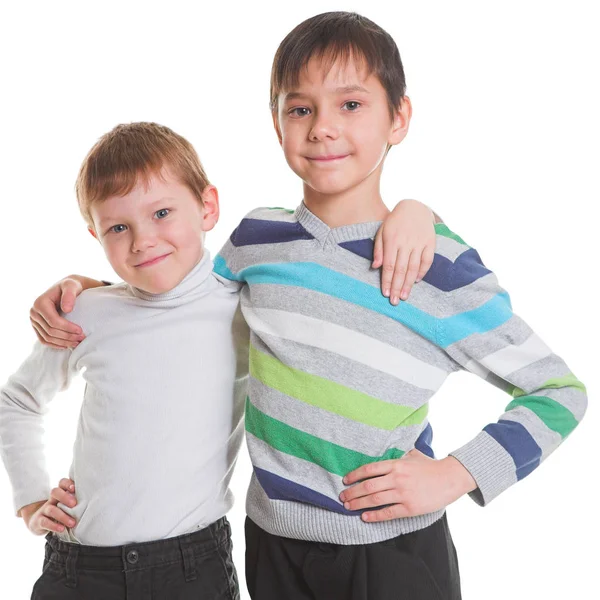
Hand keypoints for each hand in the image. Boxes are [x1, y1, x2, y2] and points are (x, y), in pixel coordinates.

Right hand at [20, 478, 77, 534]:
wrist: (39, 522)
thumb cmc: (61, 511)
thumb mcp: (68, 505)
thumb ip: (78, 501)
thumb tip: (97, 500)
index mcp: (60, 494)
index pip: (62, 483)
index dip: (67, 483)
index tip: (74, 488)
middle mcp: (51, 500)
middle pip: (54, 492)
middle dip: (65, 497)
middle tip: (74, 504)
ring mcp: (44, 510)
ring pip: (51, 509)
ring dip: (63, 516)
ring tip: (72, 523)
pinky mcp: (38, 521)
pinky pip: (45, 522)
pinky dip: (53, 526)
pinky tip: (61, 529)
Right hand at [30, 275, 101, 348]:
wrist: (66, 288)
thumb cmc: (70, 286)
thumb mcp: (72, 286)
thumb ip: (69, 295)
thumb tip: (67, 310)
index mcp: (40, 303)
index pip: (53, 321)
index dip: (67, 328)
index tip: (81, 331)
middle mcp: (34, 312)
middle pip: (50, 331)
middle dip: (67, 337)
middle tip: (82, 338)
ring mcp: (34, 321)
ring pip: (47, 337)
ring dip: (62, 343)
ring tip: (77, 343)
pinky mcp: (37, 326)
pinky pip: (44, 339)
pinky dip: (55, 345)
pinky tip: (66, 346)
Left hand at [339, 450, 476, 521]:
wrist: (450, 478)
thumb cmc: (431, 466)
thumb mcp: (412, 455)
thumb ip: (398, 455)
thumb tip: (386, 454)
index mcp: (396, 464)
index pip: (369, 469)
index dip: (355, 475)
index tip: (345, 480)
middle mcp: (397, 478)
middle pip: (368, 486)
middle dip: (353, 492)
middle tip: (342, 497)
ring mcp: (403, 493)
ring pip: (375, 500)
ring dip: (359, 503)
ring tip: (348, 506)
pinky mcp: (410, 507)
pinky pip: (388, 513)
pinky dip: (374, 516)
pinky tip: (364, 517)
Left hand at [373, 200, 435, 303]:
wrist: (415, 207)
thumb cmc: (395, 222)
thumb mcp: (382, 232)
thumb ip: (378, 249)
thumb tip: (375, 267)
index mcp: (392, 240)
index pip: (389, 265)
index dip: (387, 280)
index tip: (385, 293)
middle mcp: (406, 242)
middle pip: (401, 269)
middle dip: (397, 287)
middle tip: (395, 301)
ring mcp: (419, 242)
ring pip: (413, 267)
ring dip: (408, 284)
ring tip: (404, 296)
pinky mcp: (430, 242)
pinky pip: (427, 260)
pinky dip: (422, 272)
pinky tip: (415, 281)